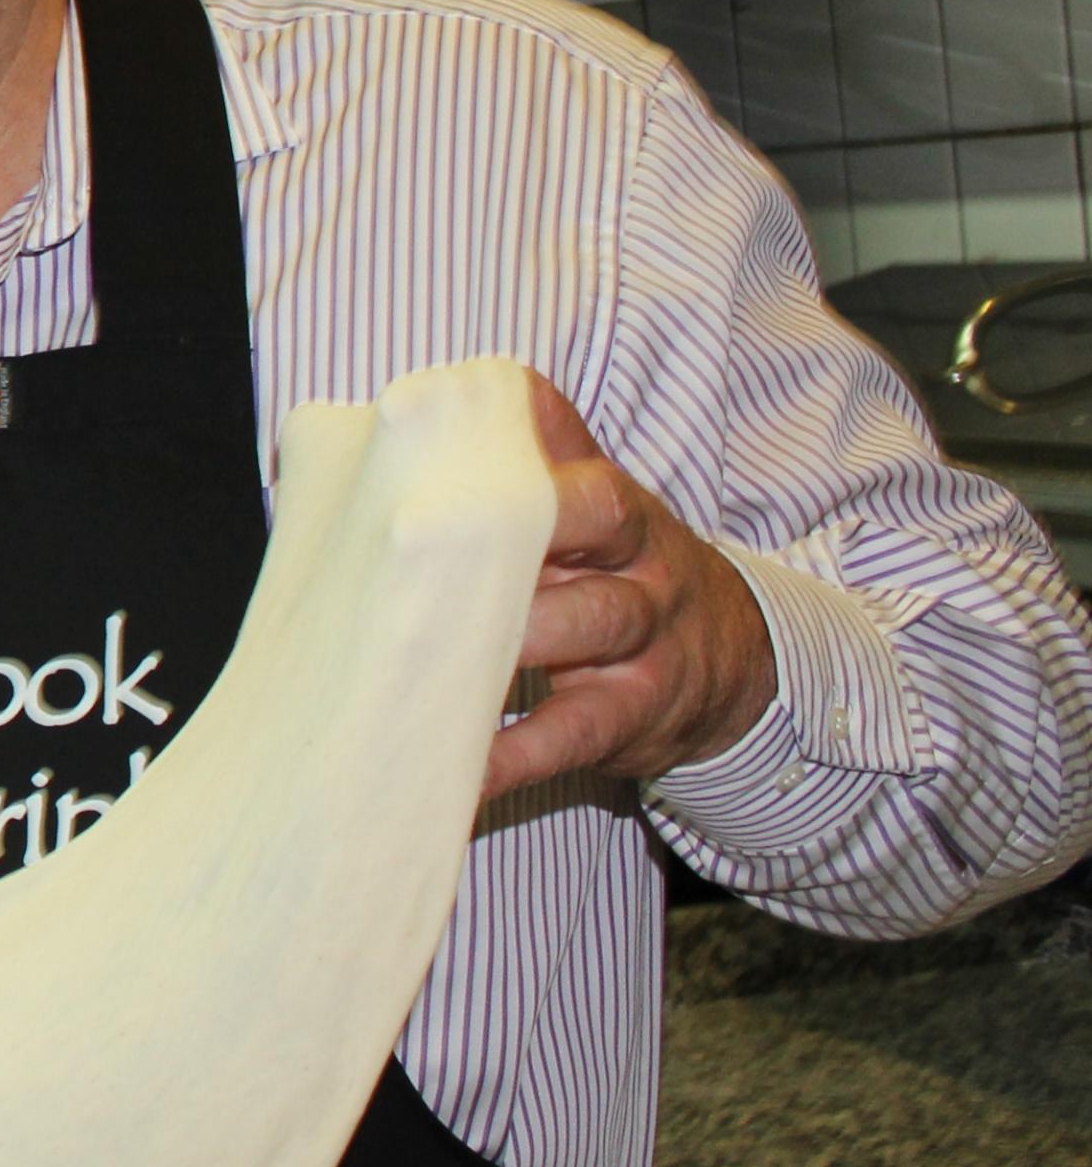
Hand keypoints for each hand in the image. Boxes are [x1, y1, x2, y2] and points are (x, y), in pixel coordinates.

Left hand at [480, 370, 780, 797]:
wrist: (733, 654)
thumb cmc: (618, 566)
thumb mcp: (593, 505)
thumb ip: (532, 449)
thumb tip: (446, 395)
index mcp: (613, 509)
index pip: (585, 479)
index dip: (536, 477)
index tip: (459, 487)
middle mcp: (640, 565)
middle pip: (598, 534)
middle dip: (526, 544)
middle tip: (439, 565)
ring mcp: (645, 640)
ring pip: (592, 626)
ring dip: (516, 640)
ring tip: (433, 660)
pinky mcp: (634, 714)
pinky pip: (573, 733)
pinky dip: (515, 754)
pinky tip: (460, 770)